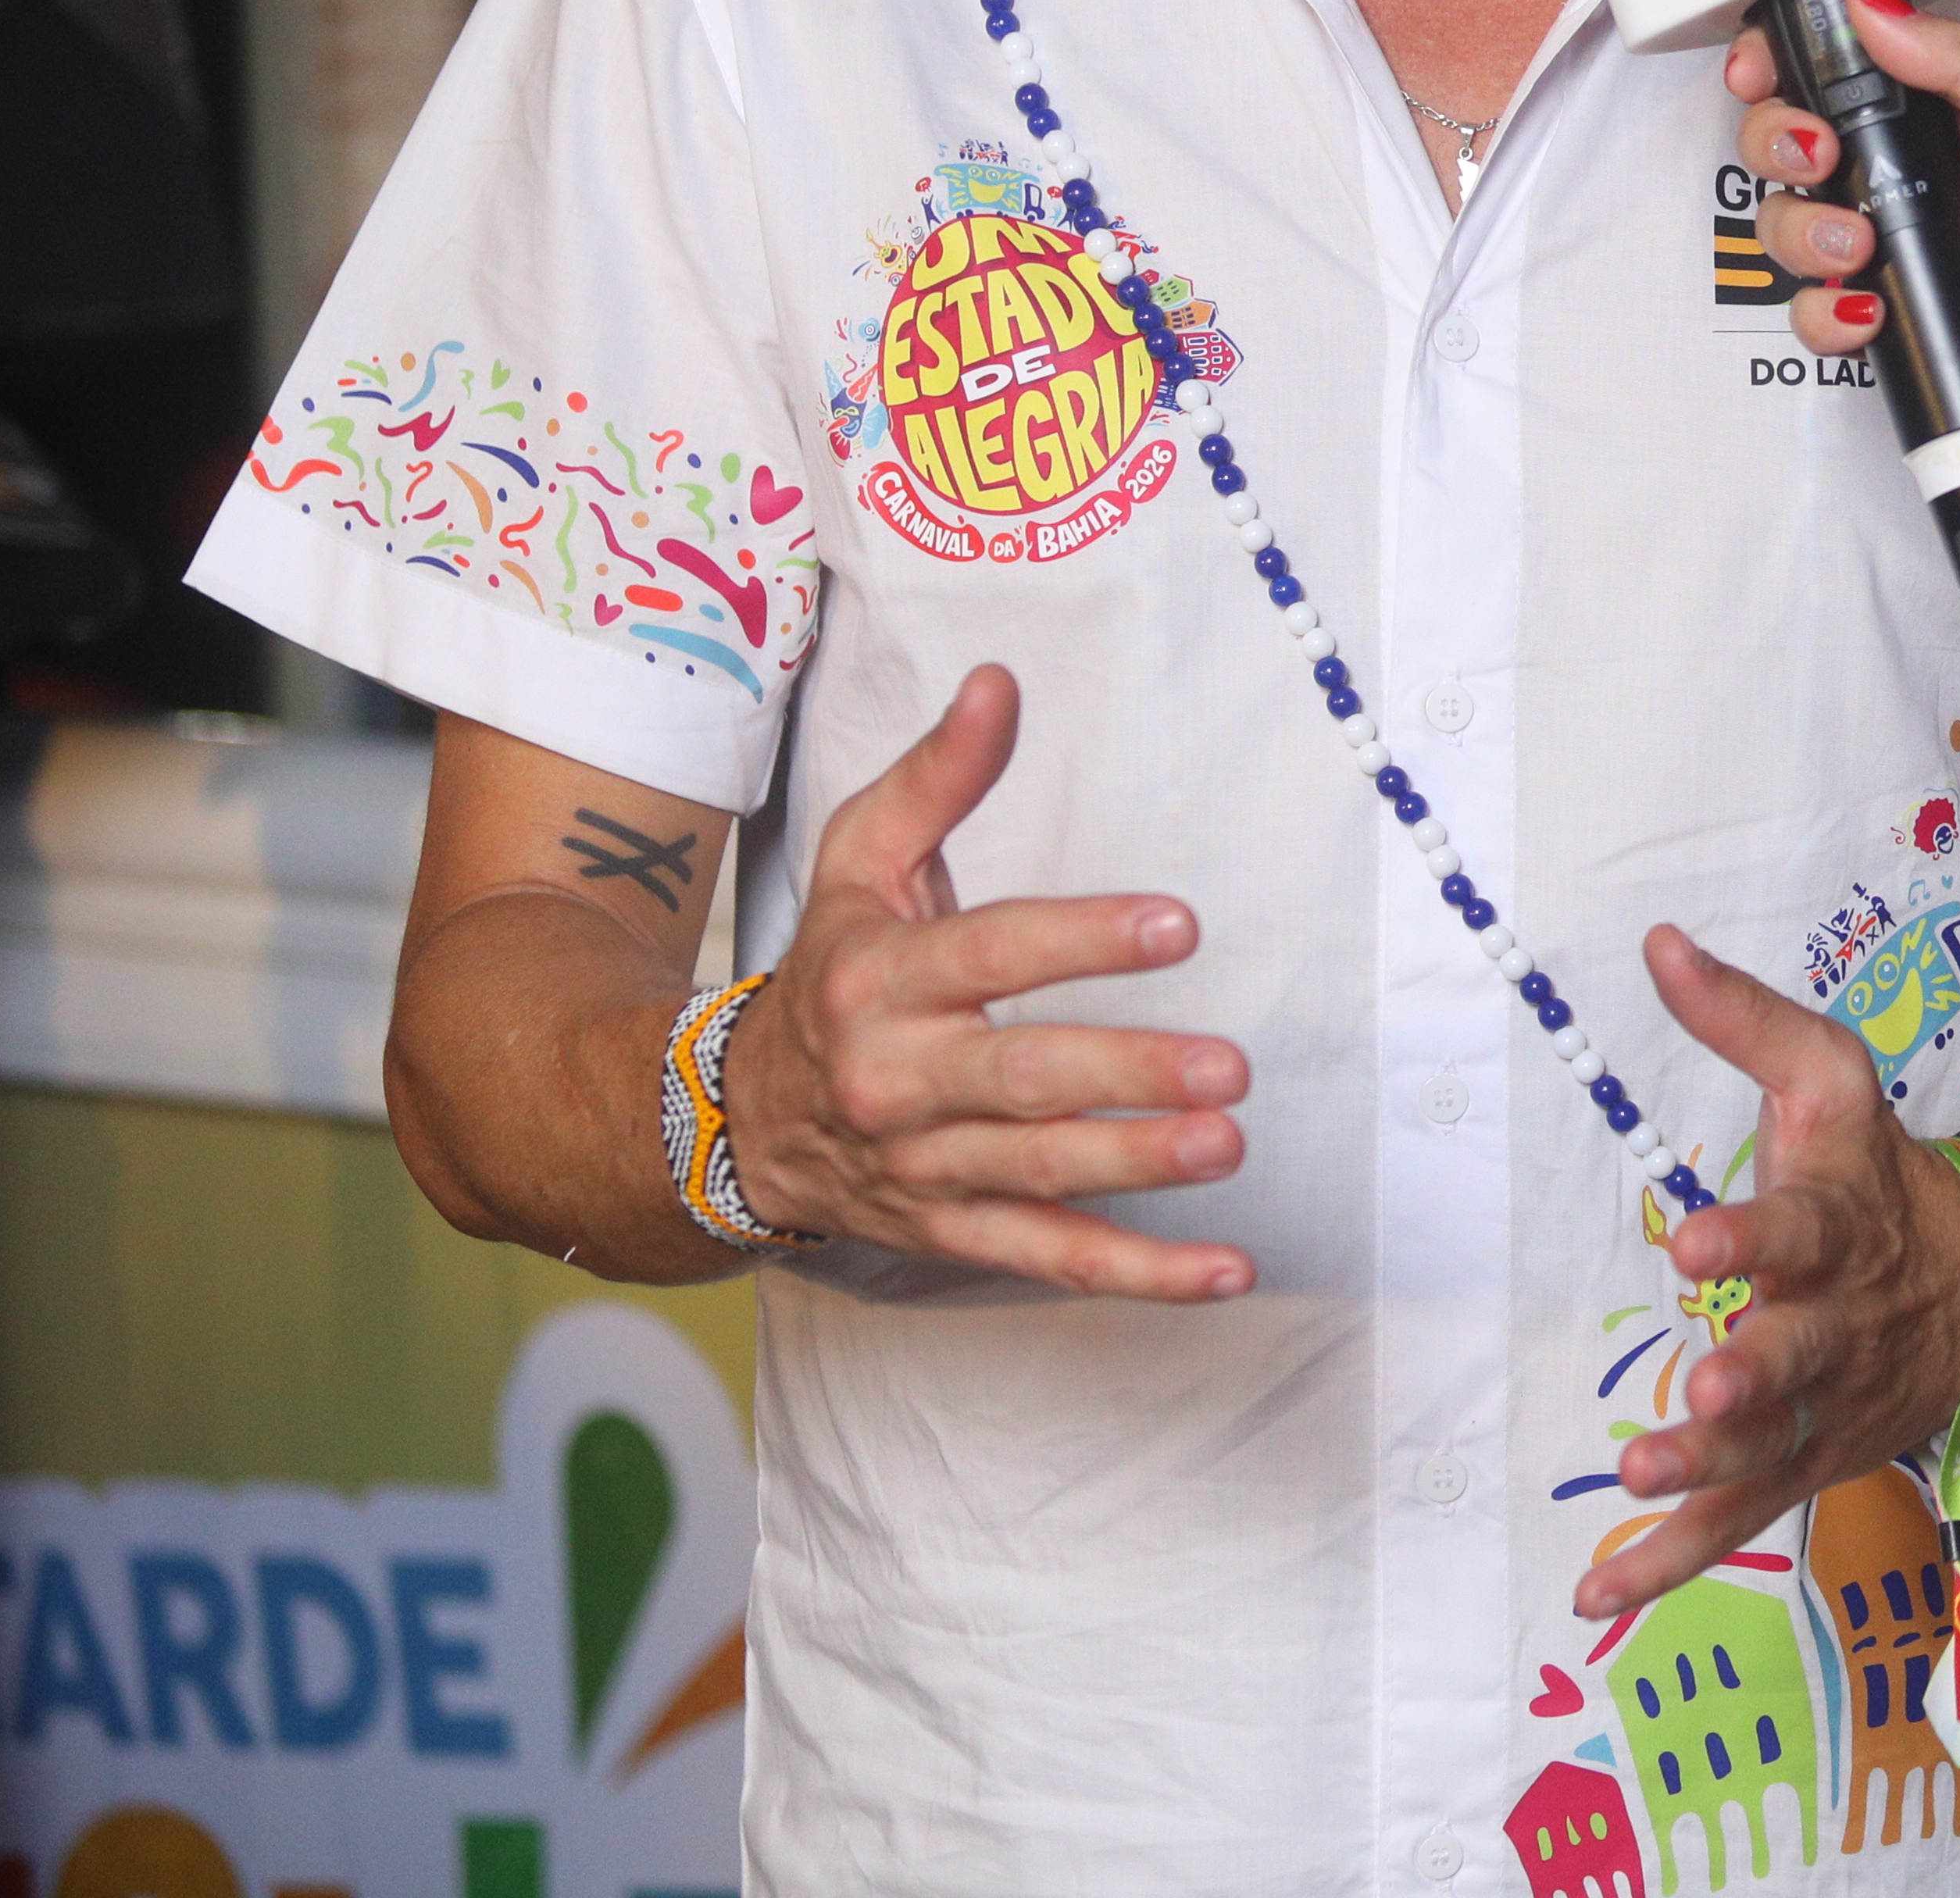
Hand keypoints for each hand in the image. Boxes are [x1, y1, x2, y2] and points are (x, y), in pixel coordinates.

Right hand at [719, 665, 1258, 1298]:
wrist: (731, 1118)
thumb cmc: (828, 969)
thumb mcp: (859, 861)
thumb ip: (937, 776)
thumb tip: (1000, 683)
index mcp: (883, 978)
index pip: (991, 952)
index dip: (1085, 939)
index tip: (1178, 923)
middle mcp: (899, 1078)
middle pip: (1021, 1079)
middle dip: (1125, 1075)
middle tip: (1228, 1068)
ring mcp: (924, 1166)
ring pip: (1037, 1175)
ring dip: (1136, 1170)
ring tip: (1227, 1148)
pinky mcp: (949, 1231)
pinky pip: (1047, 1260)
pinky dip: (1138, 1276)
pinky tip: (1225, 1272)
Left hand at [1579, 923, 1959, 1618]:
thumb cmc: (1883, 1175)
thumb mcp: (1830, 1079)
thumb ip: (1742, 1020)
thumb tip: (1655, 944)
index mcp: (1835, 1228)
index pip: (1798, 1228)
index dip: (1751, 1237)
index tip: (1697, 1241)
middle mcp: (1833, 1326)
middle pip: (1794, 1358)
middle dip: (1750, 1380)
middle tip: (1704, 1392)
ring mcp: (1823, 1408)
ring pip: (1767, 1451)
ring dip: (1705, 1477)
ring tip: (1639, 1485)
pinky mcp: (1805, 1467)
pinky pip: (1737, 1522)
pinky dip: (1670, 1563)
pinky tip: (1596, 1597)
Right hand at [1731, 0, 1959, 479]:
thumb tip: (1871, 8)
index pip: (1847, 77)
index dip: (1790, 67)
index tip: (1762, 65)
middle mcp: (1929, 182)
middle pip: (1802, 151)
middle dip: (1780, 145)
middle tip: (1817, 154)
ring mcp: (1923, 259)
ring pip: (1804, 235)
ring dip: (1800, 232)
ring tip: (1859, 244)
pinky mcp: (1928, 333)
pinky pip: (1838, 323)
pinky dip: (1826, 318)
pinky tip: (1866, 310)